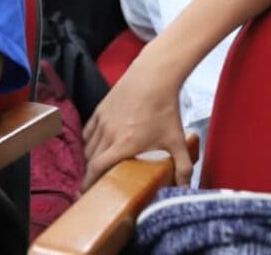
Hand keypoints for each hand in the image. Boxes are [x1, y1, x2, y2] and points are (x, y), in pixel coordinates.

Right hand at [83, 52, 191, 187]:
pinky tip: (96, 145)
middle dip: (91, 173)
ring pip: (88, 145)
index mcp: (124, 144)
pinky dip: (88, 141)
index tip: (85, 192)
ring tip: (98, 166)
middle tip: (96, 182)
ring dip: (90, 158)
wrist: (153, 78)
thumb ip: (183, 167)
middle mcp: (108, 133)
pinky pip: (88, 131)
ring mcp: (102, 121)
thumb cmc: (164, 109)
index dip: (89, 181)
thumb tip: (185, 187)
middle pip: (90, 159)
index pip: (98, 167)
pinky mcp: (100, 110)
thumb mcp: (177, 141)